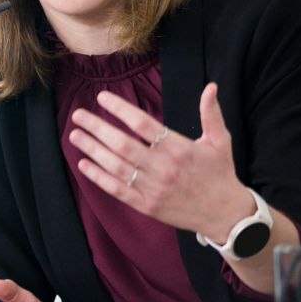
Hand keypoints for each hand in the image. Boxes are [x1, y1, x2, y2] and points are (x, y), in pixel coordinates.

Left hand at [66, 83, 251, 241]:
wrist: (225, 215)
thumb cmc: (221, 174)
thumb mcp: (220, 141)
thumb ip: (211, 113)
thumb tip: (211, 86)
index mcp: (179, 148)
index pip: (142, 123)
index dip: (120, 109)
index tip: (102, 97)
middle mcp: (163, 168)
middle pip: (122, 144)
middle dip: (96, 128)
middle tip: (78, 115)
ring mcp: (153, 188)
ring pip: (115, 167)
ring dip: (92, 150)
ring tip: (75, 136)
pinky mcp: (147, 206)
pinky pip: (118, 190)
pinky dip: (99, 178)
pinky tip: (84, 165)